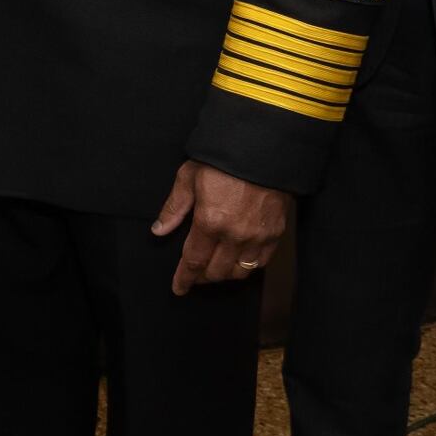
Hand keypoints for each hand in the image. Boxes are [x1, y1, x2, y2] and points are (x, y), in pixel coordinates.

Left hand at [152, 161, 292, 294]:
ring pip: (240, 272)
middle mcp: (235, 235)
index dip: (184, 278)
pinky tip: (239, 260)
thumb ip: (174, 207)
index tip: (178, 288)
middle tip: (195, 274)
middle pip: (216, 272)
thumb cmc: (223, 159)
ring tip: (216, 268)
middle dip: (202, 277)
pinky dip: (248, 266)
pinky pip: (261, 262)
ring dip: (225, 274)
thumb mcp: (189, 176)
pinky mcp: (276, 232)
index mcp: (210, 222)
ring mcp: (258, 236)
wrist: (264, 147)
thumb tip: (159, 230)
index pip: (194, 261)